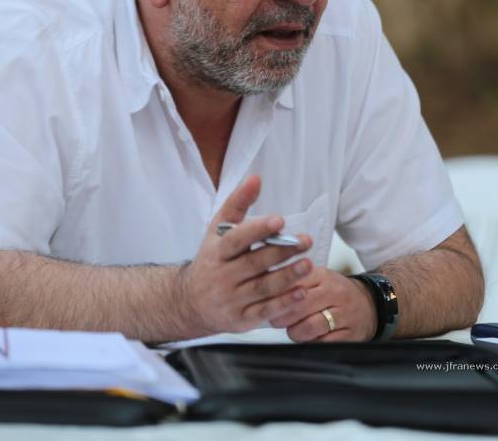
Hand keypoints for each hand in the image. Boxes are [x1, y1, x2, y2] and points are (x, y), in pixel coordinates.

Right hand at [178, 175, 313, 335]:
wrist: (189, 302)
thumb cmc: (211, 260)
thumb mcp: (218, 230)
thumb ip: (238, 204)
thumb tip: (255, 178)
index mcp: (216, 252)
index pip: (236, 239)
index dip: (257, 230)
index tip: (279, 221)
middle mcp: (221, 276)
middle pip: (254, 263)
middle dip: (282, 252)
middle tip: (306, 241)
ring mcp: (231, 300)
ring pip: (262, 288)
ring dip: (287, 276)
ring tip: (308, 264)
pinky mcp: (241, 319)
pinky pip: (264, 312)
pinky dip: (284, 303)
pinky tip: (301, 293)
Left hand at [269, 266, 377, 341]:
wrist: (369, 303)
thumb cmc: (335, 293)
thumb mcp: (317, 278)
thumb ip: (293, 281)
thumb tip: (263, 286)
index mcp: (323, 276)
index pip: (294, 283)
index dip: (275, 295)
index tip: (266, 302)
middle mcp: (335, 292)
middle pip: (299, 306)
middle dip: (282, 317)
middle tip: (276, 320)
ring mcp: (344, 314)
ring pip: (310, 327)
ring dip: (296, 332)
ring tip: (294, 330)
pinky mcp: (351, 334)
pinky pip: (324, 343)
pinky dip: (313, 343)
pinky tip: (311, 338)